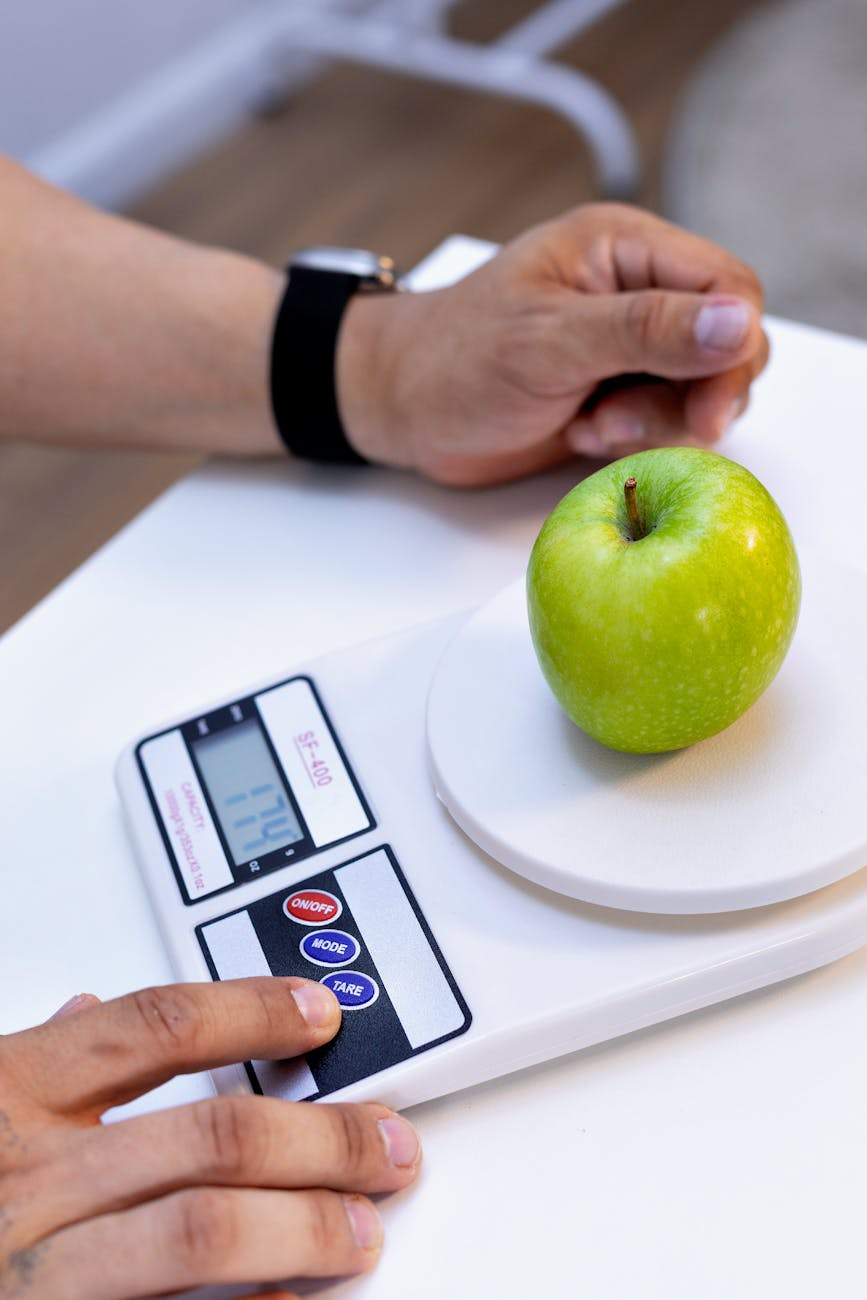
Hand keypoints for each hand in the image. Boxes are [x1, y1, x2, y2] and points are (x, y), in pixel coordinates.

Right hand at [0, 978, 420, 1298]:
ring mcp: (33, 1272)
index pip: (155, 1025)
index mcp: (5, 1093)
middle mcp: (24, 1177)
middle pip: (215, 1134)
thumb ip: (35, 1058)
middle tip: (389, 1140)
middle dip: (324, 1136)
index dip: (253, 1011)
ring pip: (206, 1233)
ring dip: (306, 1225)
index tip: (322, 1015)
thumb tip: (96, 1000)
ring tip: (363, 1225)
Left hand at [338, 203, 768, 485]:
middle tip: (627, 425)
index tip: (705, 410)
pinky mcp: (615, 392)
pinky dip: (635, 440)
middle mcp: (635, 290)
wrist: (397, 408)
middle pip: (726, 343)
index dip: (733, 349)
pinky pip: (664, 420)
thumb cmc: (454, 361)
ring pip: (699, 389)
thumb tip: (739, 324)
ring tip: (591, 427)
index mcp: (624, 248)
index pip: (730, 287)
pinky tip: (581, 434)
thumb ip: (647, 331)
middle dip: (694, 396)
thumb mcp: (550, 343)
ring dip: (657, 423)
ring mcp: (626, 345)